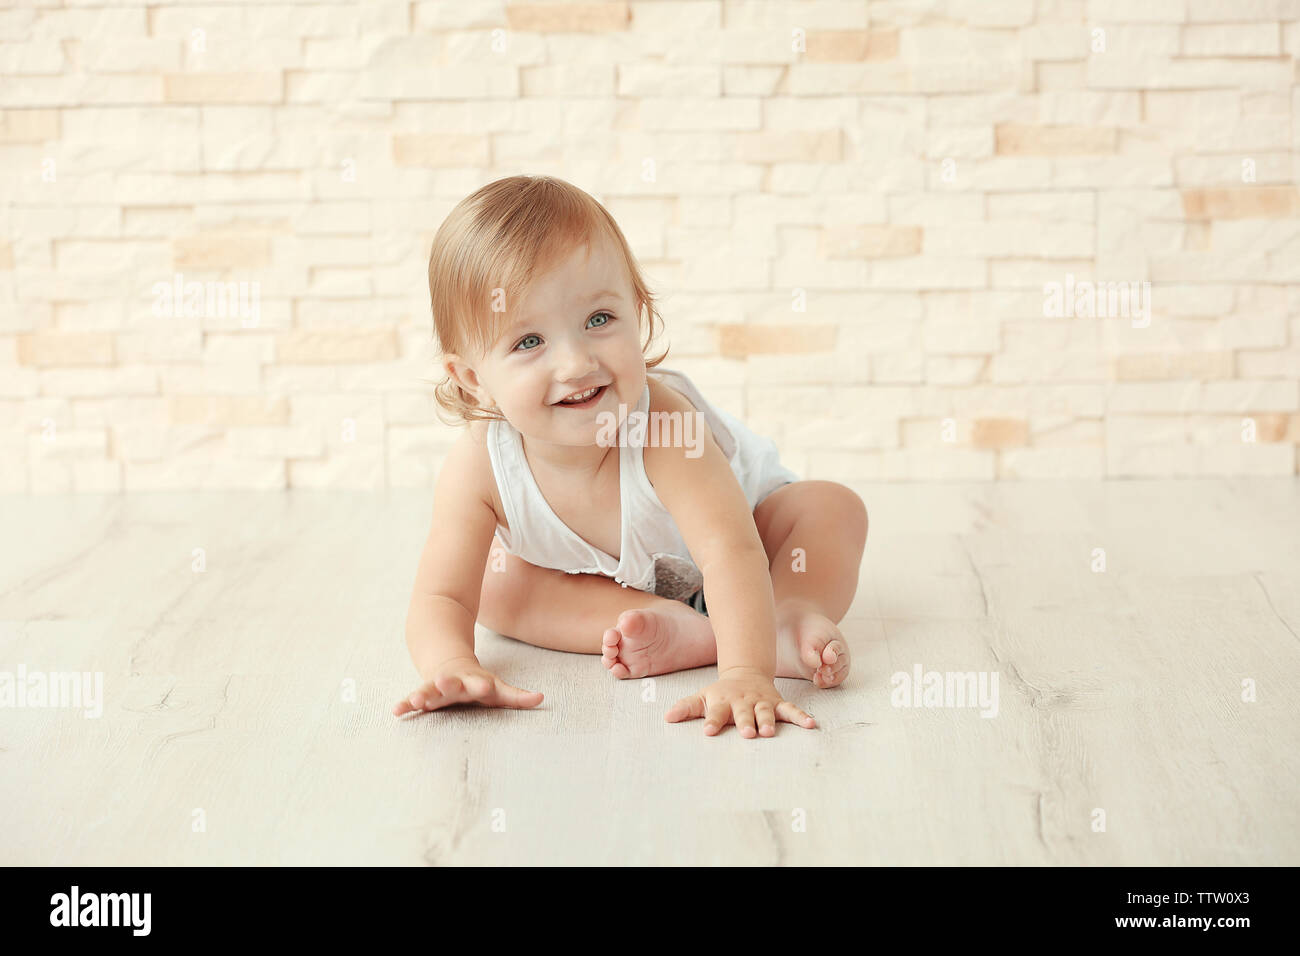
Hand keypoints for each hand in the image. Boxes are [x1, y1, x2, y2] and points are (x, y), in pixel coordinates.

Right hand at [392, 655, 543, 715]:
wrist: (449, 662)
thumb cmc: (478, 683)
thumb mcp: (498, 688)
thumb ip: (516, 696)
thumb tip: (542, 698)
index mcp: (474, 681)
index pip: (480, 683)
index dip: (482, 685)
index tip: (484, 687)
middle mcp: (454, 682)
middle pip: (452, 682)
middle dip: (449, 683)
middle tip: (444, 682)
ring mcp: (436, 687)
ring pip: (429, 690)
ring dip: (423, 694)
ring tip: (416, 700)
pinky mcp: (423, 694)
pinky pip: (412, 699)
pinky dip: (405, 705)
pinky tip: (396, 712)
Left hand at [664, 666, 816, 737]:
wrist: (745, 673)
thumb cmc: (721, 693)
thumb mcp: (702, 697)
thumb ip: (686, 708)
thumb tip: (667, 717)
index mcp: (723, 702)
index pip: (715, 713)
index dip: (711, 721)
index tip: (708, 731)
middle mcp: (743, 702)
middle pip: (743, 713)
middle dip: (745, 722)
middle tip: (747, 733)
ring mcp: (761, 702)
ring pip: (766, 711)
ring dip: (769, 720)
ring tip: (770, 731)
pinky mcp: (777, 703)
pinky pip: (790, 710)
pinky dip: (801, 717)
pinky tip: (811, 725)